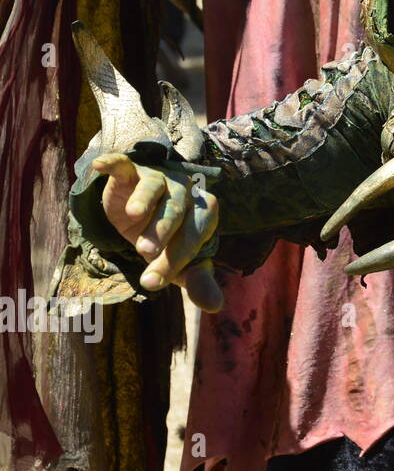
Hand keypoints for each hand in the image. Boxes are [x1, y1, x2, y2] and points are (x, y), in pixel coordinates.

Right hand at [92, 153, 222, 312]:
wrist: (145, 213)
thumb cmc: (170, 240)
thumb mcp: (181, 263)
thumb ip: (197, 281)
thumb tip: (216, 306)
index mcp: (204, 214)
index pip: (193, 237)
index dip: (174, 260)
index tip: (152, 282)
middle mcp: (185, 192)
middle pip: (177, 210)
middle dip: (162, 231)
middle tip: (144, 252)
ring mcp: (159, 178)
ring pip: (155, 187)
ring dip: (145, 200)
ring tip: (134, 214)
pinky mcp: (132, 170)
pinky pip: (125, 164)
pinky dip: (114, 163)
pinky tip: (101, 166)